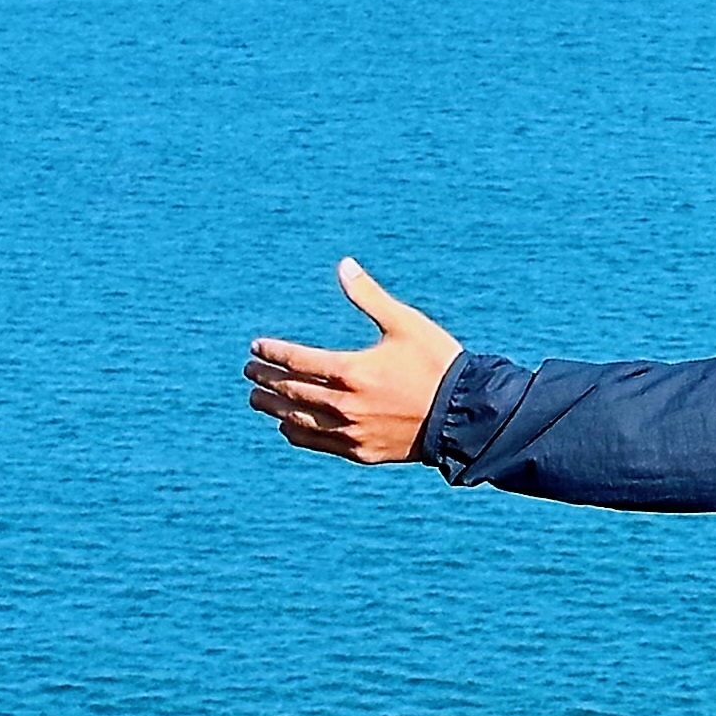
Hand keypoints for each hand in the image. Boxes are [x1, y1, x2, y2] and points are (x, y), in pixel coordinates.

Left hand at [245, 258, 463, 463]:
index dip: (272, 352)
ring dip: (272, 407)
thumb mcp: (405, 323)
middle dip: (265, 378)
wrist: (465, 413)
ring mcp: (350, 431)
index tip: (257, 347)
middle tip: (250, 370)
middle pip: (289, 390)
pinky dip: (295, 432)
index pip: (295, 360)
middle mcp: (344, 404)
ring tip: (257, 398)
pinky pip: (315, 442)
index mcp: (351, 370)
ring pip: (296, 419)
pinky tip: (288, 425)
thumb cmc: (436, 362)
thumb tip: (344, 265)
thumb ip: (369, 296)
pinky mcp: (359, 450)